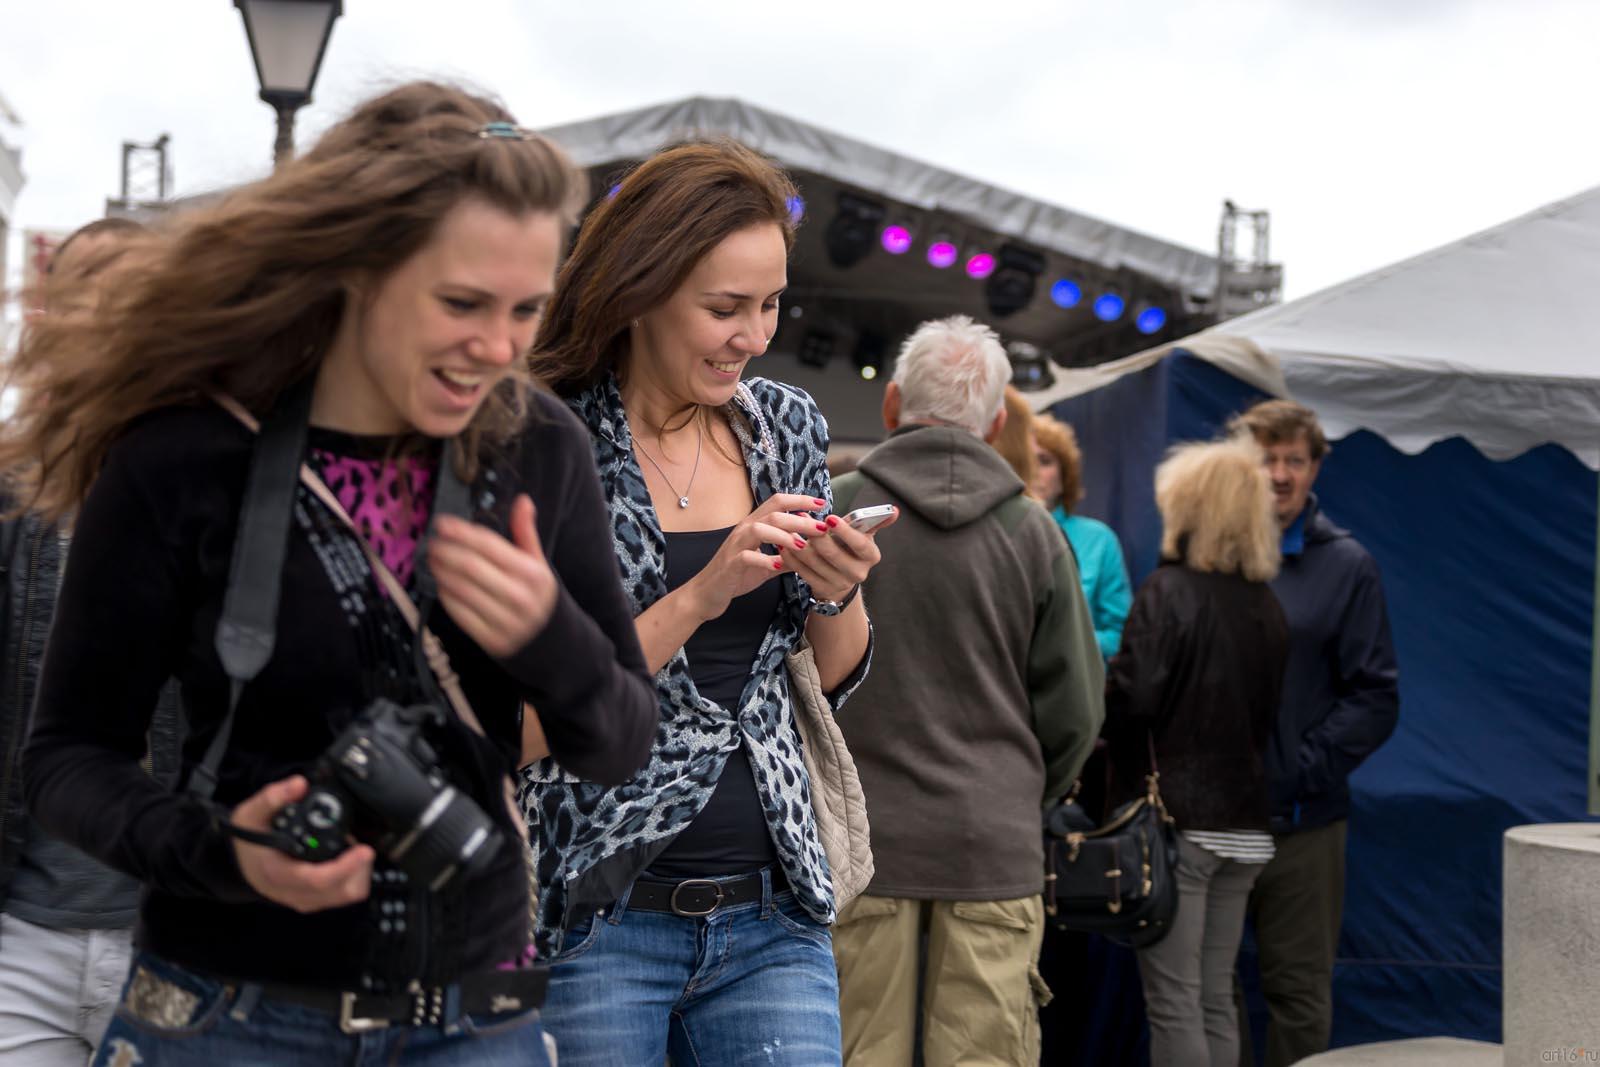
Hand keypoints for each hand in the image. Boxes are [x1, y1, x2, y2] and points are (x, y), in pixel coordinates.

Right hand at [231, 775, 374, 913]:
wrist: (240, 862)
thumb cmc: (247, 840)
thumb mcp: (250, 814)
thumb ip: (272, 797)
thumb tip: (299, 784)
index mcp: (278, 873)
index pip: (318, 879)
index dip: (345, 867)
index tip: (364, 850)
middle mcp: (293, 892)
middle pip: (342, 891)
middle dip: (359, 867)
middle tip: (358, 843)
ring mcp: (304, 900)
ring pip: (348, 895)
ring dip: (358, 872)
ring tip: (350, 849)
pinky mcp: (313, 901)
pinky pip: (344, 895)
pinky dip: (353, 877)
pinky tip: (343, 858)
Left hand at [431, 494, 558, 657]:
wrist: (550, 640)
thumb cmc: (537, 594)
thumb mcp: (538, 562)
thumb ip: (526, 532)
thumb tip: (523, 500)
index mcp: (533, 574)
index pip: (489, 546)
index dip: (462, 532)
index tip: (442, 523)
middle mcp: (520, 597)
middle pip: (470, 566)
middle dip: (446, 551)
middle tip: (432, 543)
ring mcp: (505, 621)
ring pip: (461, 589)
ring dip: (441, 572)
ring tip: (433, 560)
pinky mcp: (491, 640)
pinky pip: (459, 613)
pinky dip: (446, 595)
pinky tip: (442, 583)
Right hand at [684, 493, 832, 620]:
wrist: (706, 594)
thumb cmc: (736, 576)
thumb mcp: (767, 565)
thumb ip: (787, 557)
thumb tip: (813, 552)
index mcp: (753, 526)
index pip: (777, 503)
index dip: (799, 500)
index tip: (821, 503)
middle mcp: (744, 530)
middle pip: (774, 514)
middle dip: (800, 519)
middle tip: (822, 528)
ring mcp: (735, 546)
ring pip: (760, 529)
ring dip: (784, 536)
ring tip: (803, 546)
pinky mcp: (730, 564)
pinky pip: (747, 556)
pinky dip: (764, 559)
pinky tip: (779, 564)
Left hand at [781, 507, 896, 603]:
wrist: (841, 579)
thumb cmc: (849, 548)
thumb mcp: (862, 535)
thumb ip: (874, 521)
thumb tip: (895, 510)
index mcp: (871, 556)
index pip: (860, 544)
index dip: (845, 531)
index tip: (830, 518)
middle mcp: (858, 573)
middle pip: (834, 554)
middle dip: (816, 536)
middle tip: (801, 519)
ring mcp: (840, 584)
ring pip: (815, 563)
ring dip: (800, 545)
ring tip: (789, 529)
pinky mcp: (822, 590)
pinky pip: (804, 573)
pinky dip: (793, 559)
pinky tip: (784, 546)